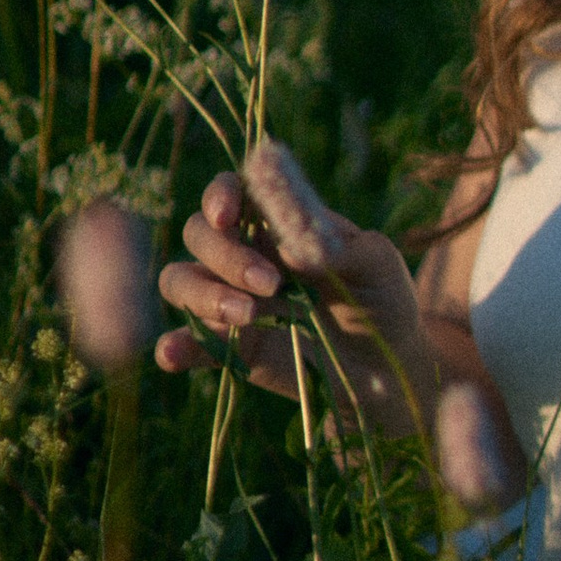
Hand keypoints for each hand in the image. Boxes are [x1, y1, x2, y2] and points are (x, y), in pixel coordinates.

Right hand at [155, 168, 437, 438]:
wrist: (386, 367)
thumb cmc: (381, 299)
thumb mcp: (378, 265)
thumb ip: (339, 251)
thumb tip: (293, 251)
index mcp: (278, 223)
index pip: (233, 193)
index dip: (222, 196)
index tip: (228, 215)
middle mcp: (245, 254)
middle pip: (200, 234)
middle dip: (227, 254)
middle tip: (271, 283)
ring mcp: (231, 300)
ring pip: (181, 280)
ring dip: (204, 295)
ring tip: (249, 316)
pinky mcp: (228, 347)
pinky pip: (186, 343)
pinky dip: (175, 346)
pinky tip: (174, 354)